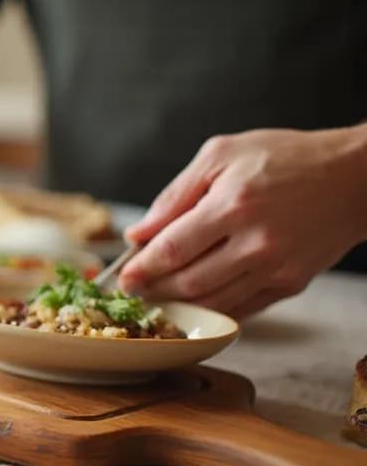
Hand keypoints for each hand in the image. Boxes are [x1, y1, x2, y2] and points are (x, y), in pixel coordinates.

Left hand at [120, 126, 366, 317]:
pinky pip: (243, 308)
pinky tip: (194, 303)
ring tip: (157, 298)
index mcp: (234, 204)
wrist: (354, 178)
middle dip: (154, 290)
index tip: (122, 276)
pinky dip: (213, 310)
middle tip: (133, 290)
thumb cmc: (285, 158)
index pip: (174, 248)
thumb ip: (176, 196)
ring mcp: (276, 267)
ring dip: (179, 305)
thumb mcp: (223, 155)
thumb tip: (139, 234)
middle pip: (190, 282)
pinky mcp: (291, 283)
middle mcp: (256, 242)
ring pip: (214, 302)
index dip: (142, 267)